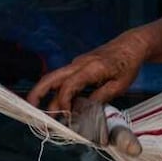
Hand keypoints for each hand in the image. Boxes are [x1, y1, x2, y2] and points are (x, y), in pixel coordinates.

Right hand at [26, 32, 148, 114]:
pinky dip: (58, 91)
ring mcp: (77, 63)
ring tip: (42, 111)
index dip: (64, 102)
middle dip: (38, 92)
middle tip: (30, 108)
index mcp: (91, 68)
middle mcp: (79, 64)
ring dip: (46, 94)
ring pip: (55, 78)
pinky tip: (61, 106)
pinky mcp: (78, 66)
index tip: (66, 116)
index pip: (69, 86)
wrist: (131, 44)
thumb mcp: (120, 85)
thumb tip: (85, 112)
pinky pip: (64, 79)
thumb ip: (101, 98)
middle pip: (52, 77)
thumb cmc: (128, 64)